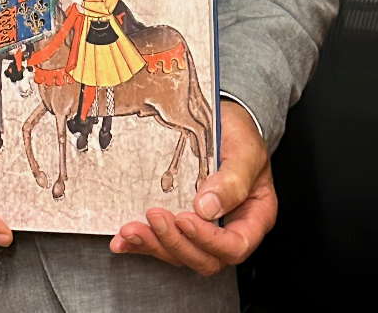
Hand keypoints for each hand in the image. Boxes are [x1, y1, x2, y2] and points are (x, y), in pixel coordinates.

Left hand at [110, 100, 275, 275]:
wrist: (224, 120)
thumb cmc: (241, 135)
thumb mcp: (245, 151)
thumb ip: (233, 180)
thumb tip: (207, 207)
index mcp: (254, 217)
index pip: (235, 245)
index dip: (209, 240)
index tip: (186, 218)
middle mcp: (229, 228)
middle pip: (205, 258)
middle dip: (176, 242)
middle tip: (156, 217)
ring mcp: (204, 228)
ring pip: (181, 254)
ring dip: (155, 244)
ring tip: (133, 229)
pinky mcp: (180, 223)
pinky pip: (162, 242)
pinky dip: (141, 243)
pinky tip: (123, 239)